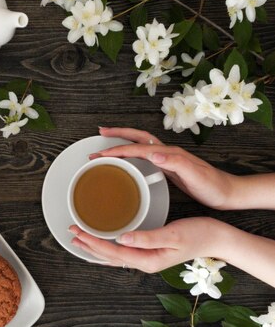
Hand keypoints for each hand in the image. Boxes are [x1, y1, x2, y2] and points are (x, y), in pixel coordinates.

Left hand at [69, 217, 225, 271]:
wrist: (217, 238)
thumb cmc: (198, 234)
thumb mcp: (173, 235)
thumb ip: (148, 238)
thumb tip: (123, 239)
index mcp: (148, 260)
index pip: (113, 253)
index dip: (93, 243)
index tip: (78, 231)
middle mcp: (145, 262)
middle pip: (109, 257)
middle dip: (88, 245)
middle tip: (71, 231)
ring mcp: (147, 259)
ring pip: (114, 256)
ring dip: (96, 247)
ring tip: (79, 238)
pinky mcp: (151, 252)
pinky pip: (123, 253)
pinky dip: (108, 248)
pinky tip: (104, 243)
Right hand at [92, 127, 235, 209]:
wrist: (227, 192)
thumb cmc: (212, 186)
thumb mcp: (195, 176)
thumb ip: (175, 163)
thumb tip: (153, 153)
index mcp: (170, 154)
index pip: (138, 148)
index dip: (118, 150)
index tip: (101, 155)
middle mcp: (167, 152)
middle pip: (138, 137)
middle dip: (117, 134)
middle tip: (99, 133)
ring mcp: (168, 158)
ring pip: (140, 144)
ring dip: (123, 141)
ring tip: (108, 143)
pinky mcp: (169, 166)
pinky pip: (145, 156)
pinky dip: (132, 154)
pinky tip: (127, 161)